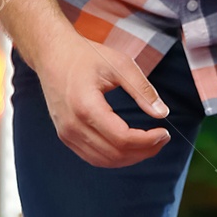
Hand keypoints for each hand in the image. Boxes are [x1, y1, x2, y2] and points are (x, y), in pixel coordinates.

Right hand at [34, 29, 171, 166]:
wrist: (52, 55)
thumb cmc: (85, 56)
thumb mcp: (119, 64)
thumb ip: (142, 89)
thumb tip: (162, 113)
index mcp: (85, 106)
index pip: (122, 138)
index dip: (147, 140)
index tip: (164, 132)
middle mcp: (72, 125)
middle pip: (115, 154)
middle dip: (144, 151)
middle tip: (162, 139)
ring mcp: (66, 133)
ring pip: (104, 161)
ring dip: (131, 157)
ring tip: (150, 144)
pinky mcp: (66, 136)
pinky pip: (92, 157)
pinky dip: (115, 157)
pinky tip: (130, 146)